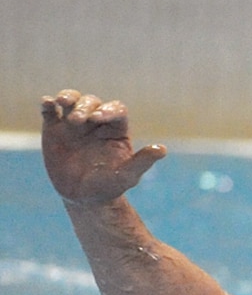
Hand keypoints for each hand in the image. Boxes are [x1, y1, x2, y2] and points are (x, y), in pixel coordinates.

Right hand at [41, 91, 166, 207]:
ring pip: (73, 100)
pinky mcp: (55, 128)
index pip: (116, 110)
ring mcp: (74, 123)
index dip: (108, 110)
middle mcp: (96, 122)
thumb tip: (162, 149)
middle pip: (92, 102)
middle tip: (78, 121)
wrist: (83, 197)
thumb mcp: (127, 176)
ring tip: (60, 103)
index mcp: (116, 130)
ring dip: (67, 97)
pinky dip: (48, 105)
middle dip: (85, 107)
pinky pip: (51, 111)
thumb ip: (143, 161)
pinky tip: (47, 104)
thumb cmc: (109, 186)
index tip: (98, 117)